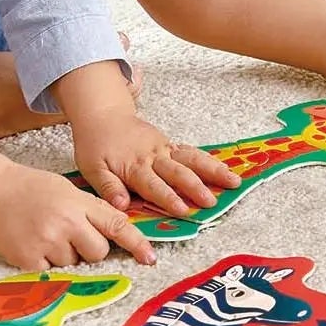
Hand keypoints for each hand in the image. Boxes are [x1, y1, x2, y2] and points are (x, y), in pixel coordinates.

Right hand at [0, 164, 157, 269]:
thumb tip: (116, 232)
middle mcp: (67, 223)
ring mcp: (48, 242)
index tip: (149, 258)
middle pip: (99, 252)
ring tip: (46, 235)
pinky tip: (34, 244)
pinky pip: (52, 272)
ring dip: (66, 255)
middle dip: (91, 248)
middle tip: (71, 234)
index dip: (136, 243)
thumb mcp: (68, 191)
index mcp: (80, 203)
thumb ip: (92, 210)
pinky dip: (46, 263)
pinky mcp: (30, 260)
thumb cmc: (31, 189)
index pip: (116, 225)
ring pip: (75, 264)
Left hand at [73, 111, 240, 216]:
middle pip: (178, 173)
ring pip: (192, 160)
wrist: (102, 115)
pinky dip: (209, 161)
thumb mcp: (92, 168)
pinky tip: (225, 169)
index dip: (169, 198)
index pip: (154, 186)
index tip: (183, 210)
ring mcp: (164, 148)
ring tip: (233, 181)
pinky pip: (192, 153)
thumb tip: (121, 205)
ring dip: (213, 171)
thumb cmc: (95, 145)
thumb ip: (108, 188)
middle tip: (211, 201)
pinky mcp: (170, 144)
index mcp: (134, 166)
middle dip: (196, 187)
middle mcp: (153, 157)